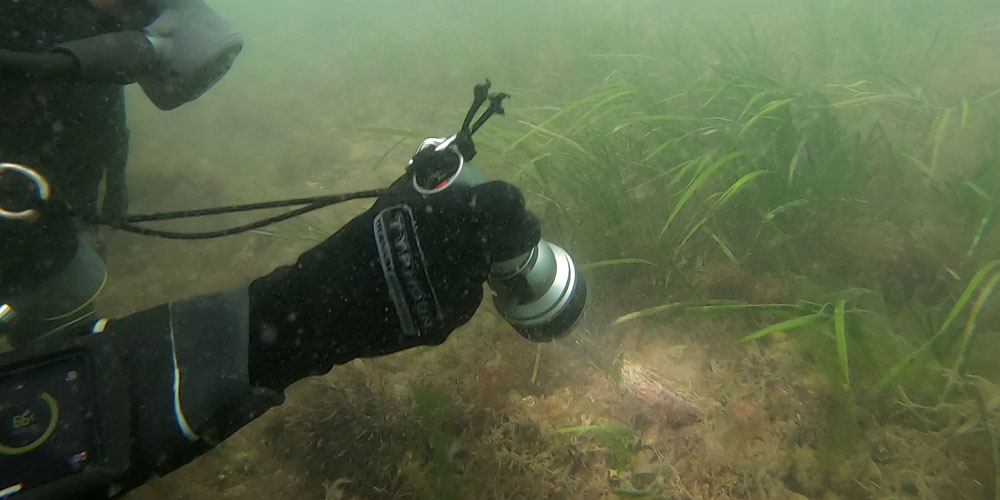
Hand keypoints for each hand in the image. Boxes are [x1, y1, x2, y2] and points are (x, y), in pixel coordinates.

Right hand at [246, 174, 539, 390]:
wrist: (324, 306)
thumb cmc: (353, 246)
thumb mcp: (391, 204)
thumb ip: (428, 187)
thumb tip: (450, 165)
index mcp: (452, 217)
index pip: (507, 202)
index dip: (507, 203)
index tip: (501, 206)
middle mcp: (466, 255)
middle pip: (502, 241)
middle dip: (492, 237)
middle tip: (471, 236)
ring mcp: (460, 293)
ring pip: (481, 273)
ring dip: (468, 267)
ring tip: (430, 267)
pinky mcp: (451, 322)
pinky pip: (463, 301)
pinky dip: (451, 294)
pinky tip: (421, 291)